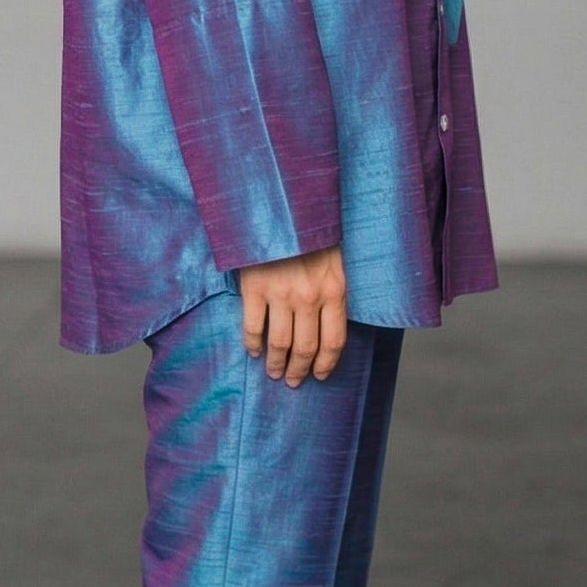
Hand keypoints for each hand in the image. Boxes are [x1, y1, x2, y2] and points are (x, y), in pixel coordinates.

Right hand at [237, 246, 347, 386]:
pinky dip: (252, 344)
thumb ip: (332, 291)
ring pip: (279, 343)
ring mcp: (280, 294)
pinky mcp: (254, 288)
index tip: (319, 375)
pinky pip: (253, 326)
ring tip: (273, 372)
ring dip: (276, 363)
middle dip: (299, 370)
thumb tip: (326, 325)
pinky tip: (253, 351)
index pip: (334, 341)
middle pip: (306, 348)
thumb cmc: (311, 232)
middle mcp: (309, 297)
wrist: (283, 205)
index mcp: (334, 291)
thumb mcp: (334, 261)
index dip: (326, 364)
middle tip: (293, 381)